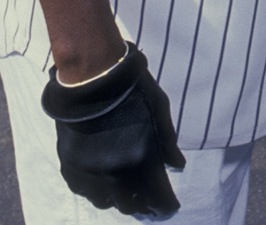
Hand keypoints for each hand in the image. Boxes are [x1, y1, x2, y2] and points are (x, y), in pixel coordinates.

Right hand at [42, 44, 184, 216]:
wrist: (91, 77)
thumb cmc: (132, 89)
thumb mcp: (159, 109)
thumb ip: (168, 142)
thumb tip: (177, 165)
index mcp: (142, 163)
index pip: (159, 202)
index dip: (166, 205)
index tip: (169, 204)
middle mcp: (115, 177)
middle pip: (131, 206)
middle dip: (143, 204)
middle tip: (148, 197)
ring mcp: (90, 175)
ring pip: (105, 202)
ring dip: (118, 197)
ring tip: (124, 187)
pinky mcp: (70, 168)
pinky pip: (84, 190)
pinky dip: (95, 188)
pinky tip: (101, 177)